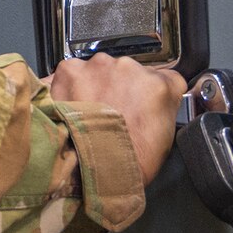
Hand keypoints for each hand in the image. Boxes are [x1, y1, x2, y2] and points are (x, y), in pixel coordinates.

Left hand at [50, 54, 186, 184]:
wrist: (88, 165)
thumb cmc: (127, 159)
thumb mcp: (163, 136)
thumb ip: (162, 108)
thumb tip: (154, 103)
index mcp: (158, 84)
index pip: (164, 77)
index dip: (152, 92)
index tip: (145, 103)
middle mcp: (128, 68)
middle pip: (128, 72)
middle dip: (122, 88)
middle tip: (115, 113)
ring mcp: (97, 67)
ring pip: (100, 70)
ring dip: (96, 85)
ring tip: (92, 113)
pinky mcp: (69, 70)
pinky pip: (72, 73)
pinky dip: (71, 86)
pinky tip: (73, 107)